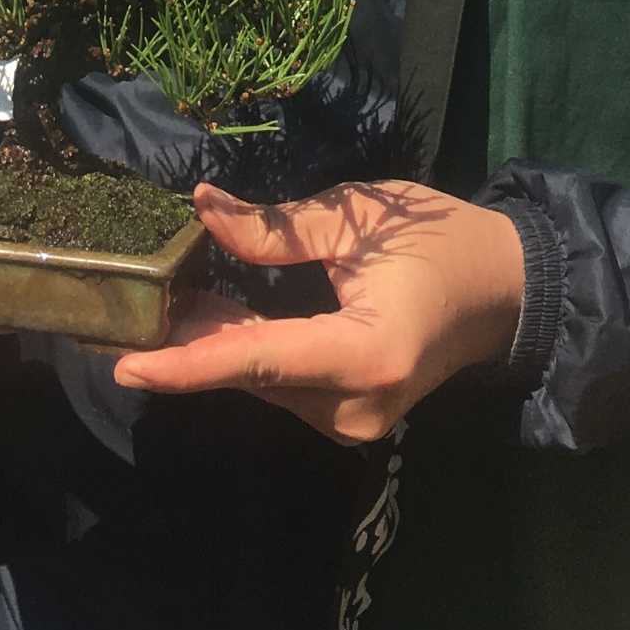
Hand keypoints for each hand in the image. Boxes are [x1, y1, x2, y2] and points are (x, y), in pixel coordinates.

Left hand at [111, 179, 525, 444]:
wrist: (503, 289)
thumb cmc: (437, 241)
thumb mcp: (355, 219)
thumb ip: (276, 228)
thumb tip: (202, 209)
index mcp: (364, 355)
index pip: (257, 360)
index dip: (187, 365)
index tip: (126, 366)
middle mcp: (356, 406)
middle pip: (253, 375)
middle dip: (190, 345)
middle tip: (129, 311)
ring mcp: (357, 421)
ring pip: (265, 384)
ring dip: (217, 348)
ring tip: (164, 304)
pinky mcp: (355, 416)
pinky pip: (286, 386)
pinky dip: (249, 355)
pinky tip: (211, 320)